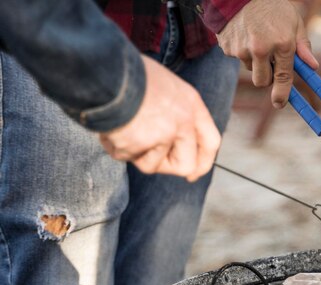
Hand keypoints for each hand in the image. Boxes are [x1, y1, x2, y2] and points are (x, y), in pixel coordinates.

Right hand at [99, 55, 220, 180]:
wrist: (103, 68)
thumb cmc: (126, 70)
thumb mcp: (162, 84)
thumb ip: (173, 110)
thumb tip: (170, 140)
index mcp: (191, 103)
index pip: (210, 142)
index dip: (203, 162)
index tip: (194, 175)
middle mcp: (184, 120)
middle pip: (186, 165)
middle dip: (166, 167)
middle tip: (148, 160)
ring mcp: (165, 134)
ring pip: (151, 165)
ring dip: (133, 154)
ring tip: (121, 128)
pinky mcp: (142, 143)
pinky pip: (126, 157)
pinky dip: (114, 146)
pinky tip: (108, 126)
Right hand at [217, 0, 318, 107]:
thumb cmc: (273, 6)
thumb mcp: (293, 21)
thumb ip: (302, 46)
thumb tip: (313, 66)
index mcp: (281, 43)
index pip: (283, 77)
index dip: (282, 94)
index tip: (279, 104)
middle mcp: (261, 49)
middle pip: (262, 81)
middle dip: (267, 76)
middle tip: (270, 62)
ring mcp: (241, 49)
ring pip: (250, 68)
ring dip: (254, 61)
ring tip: (257, 37)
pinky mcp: (227, 47)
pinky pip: (237, 57)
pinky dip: (241, 50)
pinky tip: (244, 33)